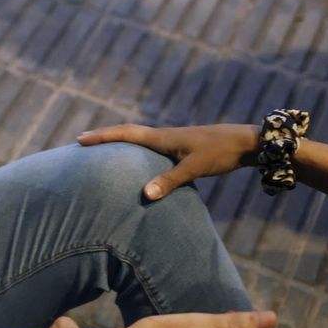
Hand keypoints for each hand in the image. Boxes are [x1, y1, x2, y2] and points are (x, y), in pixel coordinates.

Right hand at [77, 124, 258, 199]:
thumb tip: (146, 195)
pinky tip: (137, 159)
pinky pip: (149, 145)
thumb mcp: (195, 168)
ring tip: (103, 148)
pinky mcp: (180, 146)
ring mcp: (172, 140)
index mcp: (162, 138)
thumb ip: (170, 180)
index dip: (102, 136)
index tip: (80, 139)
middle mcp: (163, 136)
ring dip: (118, 140)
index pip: (125, 134)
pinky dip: (135, 148)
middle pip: (127, 132)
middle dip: (104, 136)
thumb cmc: (221, 152)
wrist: (247, 142)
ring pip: (138, 137)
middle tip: (82, 140)